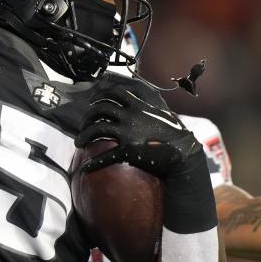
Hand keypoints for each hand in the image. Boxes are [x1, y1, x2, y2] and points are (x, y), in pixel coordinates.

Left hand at [76, 82, 200, 176]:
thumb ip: (150, 105)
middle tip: (83, 124)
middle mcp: (130, 116)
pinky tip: (86, 167)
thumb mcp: (162, 112)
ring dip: (84, 135)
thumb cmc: (175, 132)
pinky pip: (106, 156)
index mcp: (138, 106)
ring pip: (98, 129)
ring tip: (78, 143)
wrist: (182, 151)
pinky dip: (93, 162)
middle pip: (100, 109)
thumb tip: (146, 99)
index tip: (93, 101)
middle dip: (88, 116)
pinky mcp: (128, 150)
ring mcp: (127, 132)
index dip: (100, 95)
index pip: (114, 93)